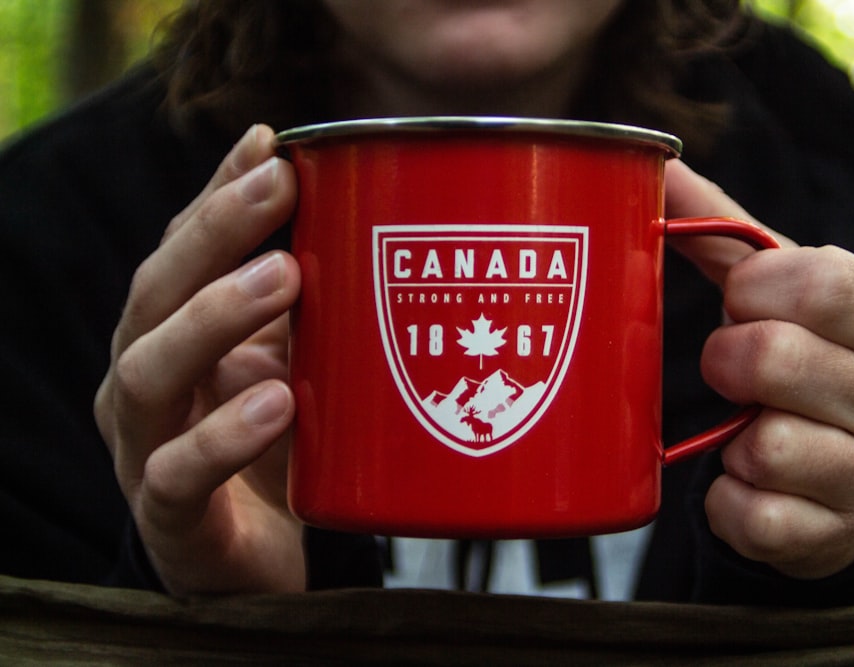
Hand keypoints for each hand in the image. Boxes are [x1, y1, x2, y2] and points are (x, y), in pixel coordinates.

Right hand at [94, 125, 305, 593]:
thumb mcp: (295, 361)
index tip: (273, 143)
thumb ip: (313, 304)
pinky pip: (178, 476)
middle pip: (156, 294)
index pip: (182, 249)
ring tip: (282, 279)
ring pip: (150, 371)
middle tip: (278, 188)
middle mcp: (145, 381)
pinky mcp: (171, 519)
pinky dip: (223, 437)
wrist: (260, 564)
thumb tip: (379, 220)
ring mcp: (145, 449)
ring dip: (214, 317)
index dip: (218, 194)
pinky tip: (274, 403)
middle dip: (215, 233)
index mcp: (171, 335)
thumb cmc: (277, 448)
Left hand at [664, 160, 853, 578]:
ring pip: (769, 447)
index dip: (755, 290)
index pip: (822, 281)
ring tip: (746, 431)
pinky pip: (756, 518)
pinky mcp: (839, 536)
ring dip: (732, 440)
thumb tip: (656, 163)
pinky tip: (744, 484)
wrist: (848, 480)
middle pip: (776, 358)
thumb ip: (724, 231)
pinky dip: (729, 502)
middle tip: (729, 370)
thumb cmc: (804, 364)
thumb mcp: (782, 293)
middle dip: (728, 362)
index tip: (741, 301)